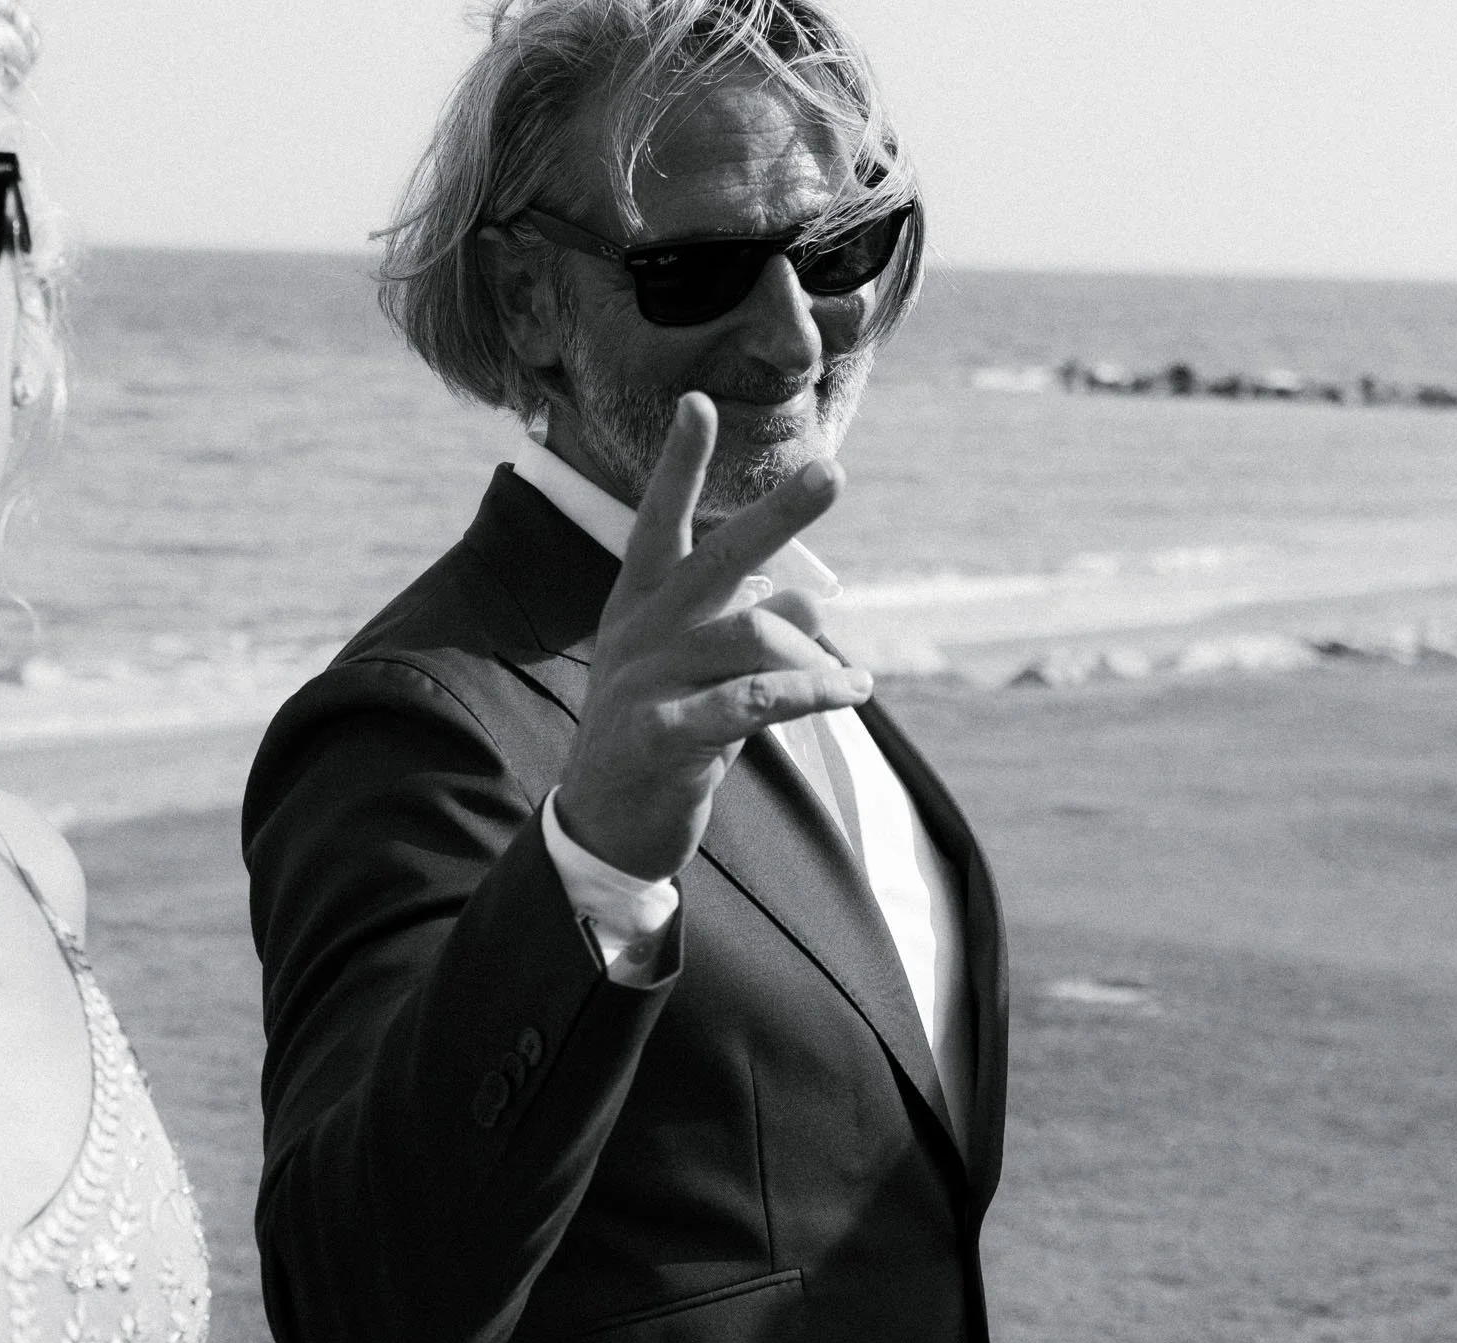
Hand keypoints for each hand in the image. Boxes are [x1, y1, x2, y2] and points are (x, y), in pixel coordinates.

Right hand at [554, 392, 870, 881]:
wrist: (605, 826)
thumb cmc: (662, 737)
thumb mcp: (703, 674)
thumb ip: (749, 631)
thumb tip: (812, 600)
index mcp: (641, 605)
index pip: (659, 523)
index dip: (679, 465)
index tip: (698, 401)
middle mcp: (641, 632)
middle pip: (717, 559)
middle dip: (776, 515)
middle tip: (831, 473)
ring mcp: (645, 681)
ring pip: (751, 635)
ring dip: (815, 657)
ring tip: (851, 685)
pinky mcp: (659, 736)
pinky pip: (746, 703)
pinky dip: (806, 693)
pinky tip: (848, 693)